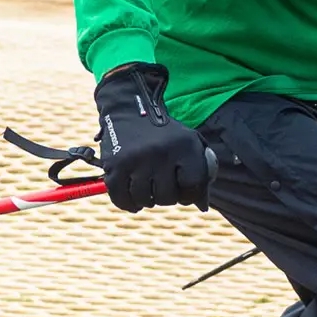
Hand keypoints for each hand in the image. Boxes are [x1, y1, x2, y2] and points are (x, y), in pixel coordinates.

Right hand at [93, 63, 212, 209]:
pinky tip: (133, 197)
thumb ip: (201, 172)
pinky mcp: (115, 165)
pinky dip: (128, 203)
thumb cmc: (166, 134)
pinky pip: (121, 199)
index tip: (184, 189)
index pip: (193, 186)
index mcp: (184, 146)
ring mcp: (136, 160)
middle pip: (168, 197)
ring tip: (148, 187)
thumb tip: (201, 206)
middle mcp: (160, 153)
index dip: (190, 193)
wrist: (130, 109)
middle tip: (162, 184)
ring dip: (147, 199)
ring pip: (145, 200)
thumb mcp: (190, 142)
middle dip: (167, 196)